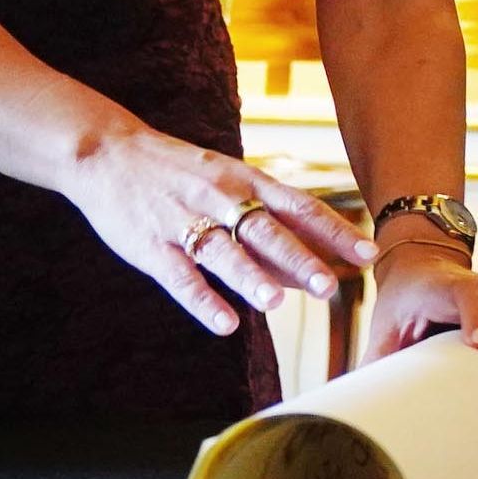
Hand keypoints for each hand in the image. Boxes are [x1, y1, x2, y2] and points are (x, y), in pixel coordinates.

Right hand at [65, 124, 376, 335]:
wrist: (109, 154)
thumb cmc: (181, 175)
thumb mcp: (229, 186)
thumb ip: (269, 229)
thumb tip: (312, 271)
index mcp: (246, 180)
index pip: (300, 207)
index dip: (335, 232)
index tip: (368, 254)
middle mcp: (221, 198)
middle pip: (266, 230)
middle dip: (299, 258)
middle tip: (330, 286)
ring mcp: (184, 221)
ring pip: (223, 252)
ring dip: (251, 278)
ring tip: (278, 303)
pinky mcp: (150, 246)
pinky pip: (180, 276)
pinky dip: (203, 301)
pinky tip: (226, 324)